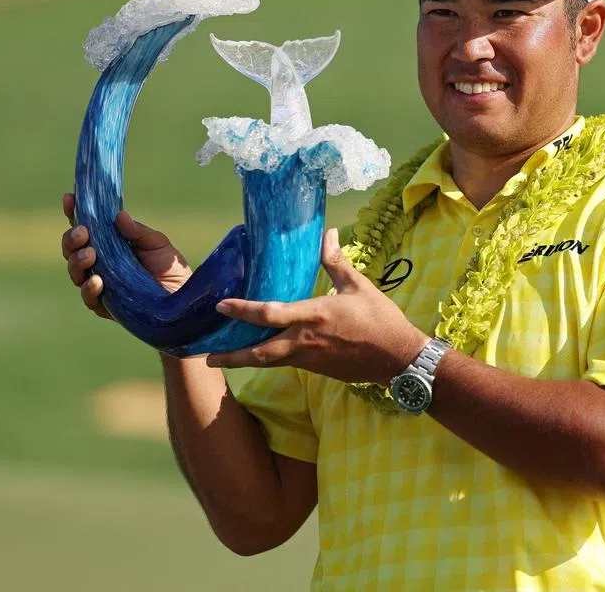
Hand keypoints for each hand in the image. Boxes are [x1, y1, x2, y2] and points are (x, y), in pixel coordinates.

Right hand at [61, 192, 192, 318]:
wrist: (183, 296)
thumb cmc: (167, 266)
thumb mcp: (155, 243)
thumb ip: (136, 231)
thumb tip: (119, 215)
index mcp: (107, 243)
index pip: (84, 225)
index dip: (73, 211)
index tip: (69, 197)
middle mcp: (97, 262)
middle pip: (72, 249)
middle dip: (72, 238)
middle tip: (83, 232)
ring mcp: (99, 283)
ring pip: (75, 271)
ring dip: (78, 261)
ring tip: (90, 254)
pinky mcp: (105, 306)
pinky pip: (89, 298)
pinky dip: (90, 288)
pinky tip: (97, 280)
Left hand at [208, 228, 428, 384]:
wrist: (398, 358)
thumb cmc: (380, 319)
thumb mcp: (358, 286)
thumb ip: (336, 262)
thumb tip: (328, 233)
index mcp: (314, 316)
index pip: (269, 313)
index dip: (242, 309)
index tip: (221, 306)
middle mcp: (305, 341)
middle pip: (259, 352)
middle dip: (230, 355)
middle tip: (206, 357)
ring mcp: (310, 359)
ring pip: (269, 361)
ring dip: (244, 360)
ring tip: (222, 359)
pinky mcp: (317, 370)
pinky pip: (286, 363)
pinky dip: (268, 359)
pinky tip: (261, 353)